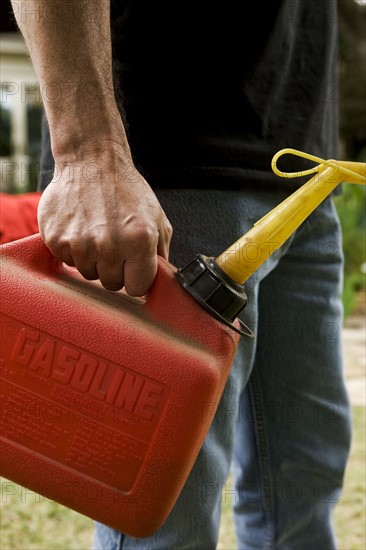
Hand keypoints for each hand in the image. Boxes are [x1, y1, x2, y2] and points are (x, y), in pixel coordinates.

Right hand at [37, 148, 171, 295]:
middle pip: (111, 284)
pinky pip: (67, 261)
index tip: (132, 268)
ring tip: (97, 232)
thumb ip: (161, 253)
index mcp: (139, 241)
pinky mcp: (56, 239)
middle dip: (114, 269)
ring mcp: (80, 243)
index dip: (135, 278)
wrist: (91, 162)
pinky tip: (80, 228)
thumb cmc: (127, 191)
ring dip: (93, 259)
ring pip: (88, 274)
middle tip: (114, 244)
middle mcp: (109, 245)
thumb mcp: (157, 218)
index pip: (137, 288)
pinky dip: (73, 250)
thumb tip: (160, 280)